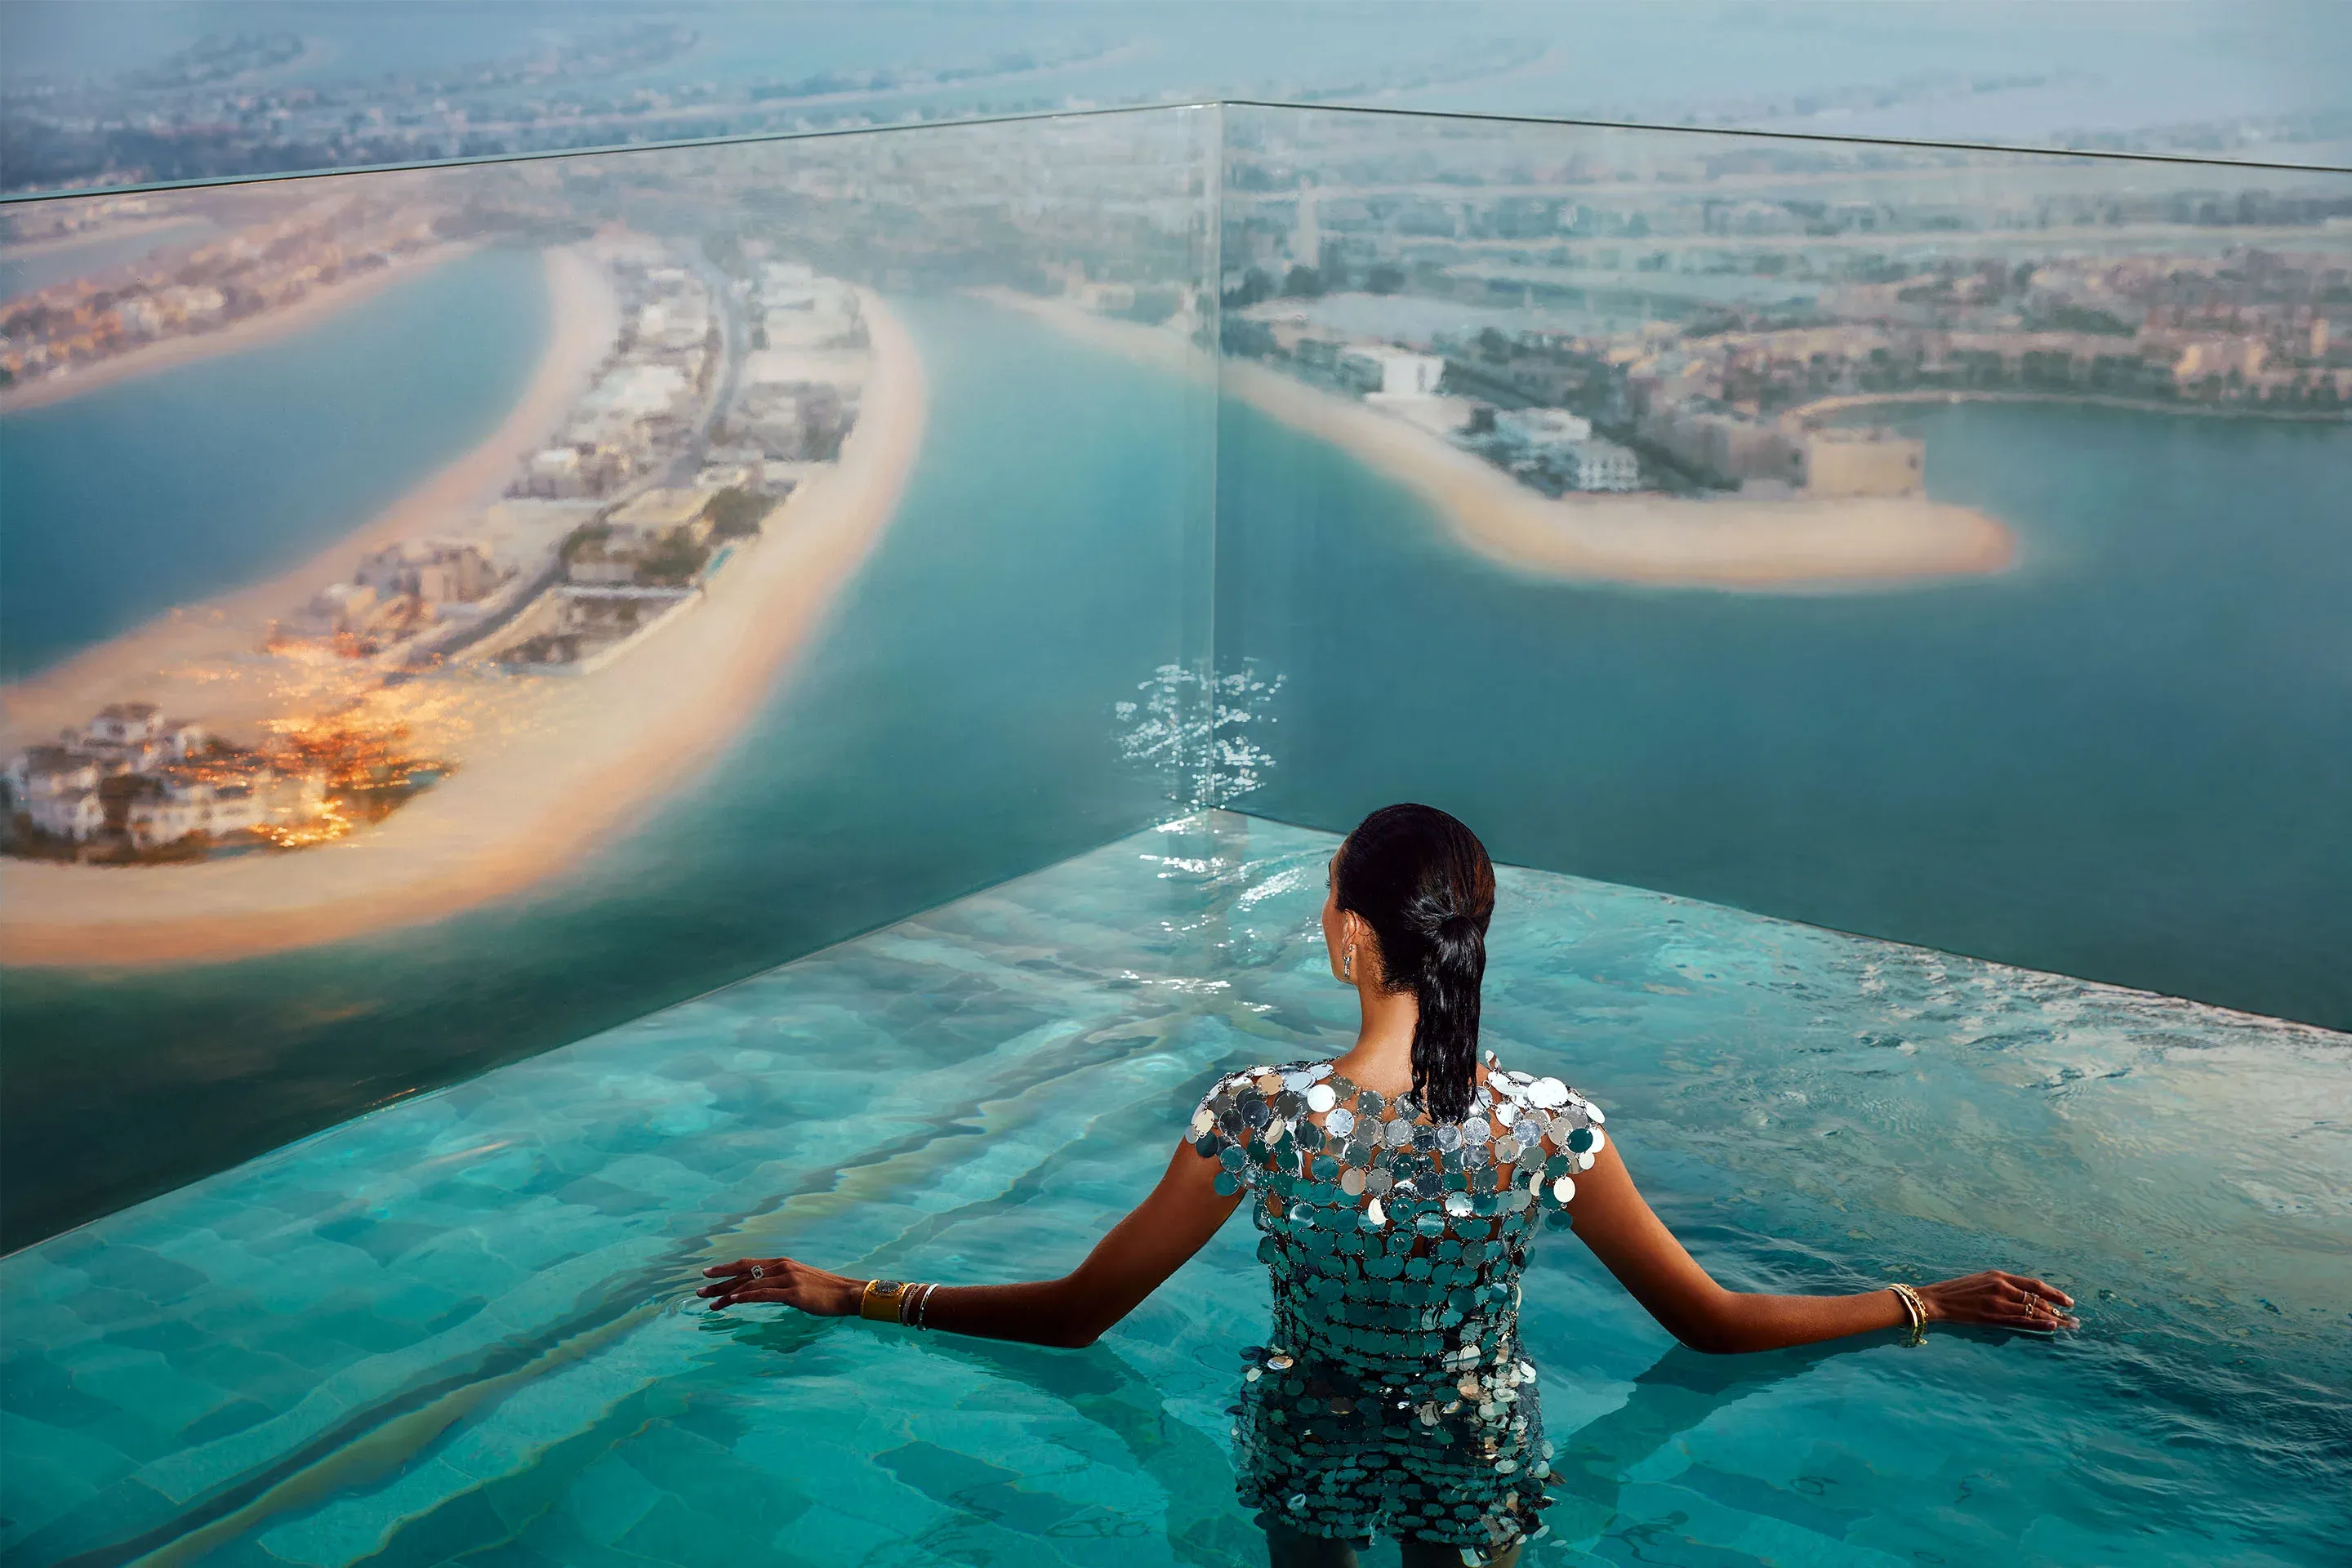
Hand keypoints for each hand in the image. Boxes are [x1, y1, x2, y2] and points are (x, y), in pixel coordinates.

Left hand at [698, 1256, 865, 1313]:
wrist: (848, 1293)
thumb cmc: (824, 1291)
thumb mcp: (800, 1281)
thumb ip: (781, 1282)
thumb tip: (765, 1290)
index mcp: (782, 1263)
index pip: (747, 1264)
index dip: (726, 1268)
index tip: (708, 1274)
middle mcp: (781, 1267)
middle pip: (743, 1273)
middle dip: (719, 1282)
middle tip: (699, 1290)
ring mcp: (787, 1278)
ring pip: (750, 1285)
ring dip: (727, 1293)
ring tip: (710, 1302)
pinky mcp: (793, 1292)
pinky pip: (764, 1294)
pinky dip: (747, 1296)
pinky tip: (734, 1300)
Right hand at [1915, 1269, 2077, 1331]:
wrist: (1937, 1300)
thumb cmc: (1958, 1291)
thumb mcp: (1983, 1280)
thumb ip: (2004, 1285)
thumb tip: (2027, 1296)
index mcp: (2000, 1276)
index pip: (2035, 1285)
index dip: (2055, 1293)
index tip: (2069, 1302)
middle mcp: (2002, 1287)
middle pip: (2038, 1300)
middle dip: (2059, 1310)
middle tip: (2076, 1319)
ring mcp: (1998, 1302)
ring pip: (2032, 1311)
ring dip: (2054, 1320)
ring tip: (2069, 1326)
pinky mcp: (1992, 1317)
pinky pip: (2020, 1321)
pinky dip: (2038, 1324)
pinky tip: (2051, 1327)